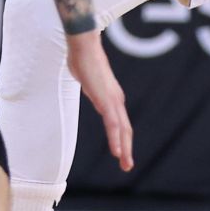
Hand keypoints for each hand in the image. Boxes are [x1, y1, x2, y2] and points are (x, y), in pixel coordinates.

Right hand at [66, 30, 132, 170]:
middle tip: (126, 165)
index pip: (120, 122)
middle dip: (126, 148)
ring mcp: (112, 100)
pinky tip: (117, 152)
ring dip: (124, 148)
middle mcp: (116, 100)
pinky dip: (115, 139)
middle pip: (125, 129)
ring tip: (125, 164)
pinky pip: (113, 124)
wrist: (83, 44)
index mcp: (112, 96)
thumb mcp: (88, 78)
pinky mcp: (105, 100)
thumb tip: (89, 85)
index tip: (121, 152)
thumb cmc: (83, 57)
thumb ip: (91, 86)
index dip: (122, 138)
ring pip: (122, 129)